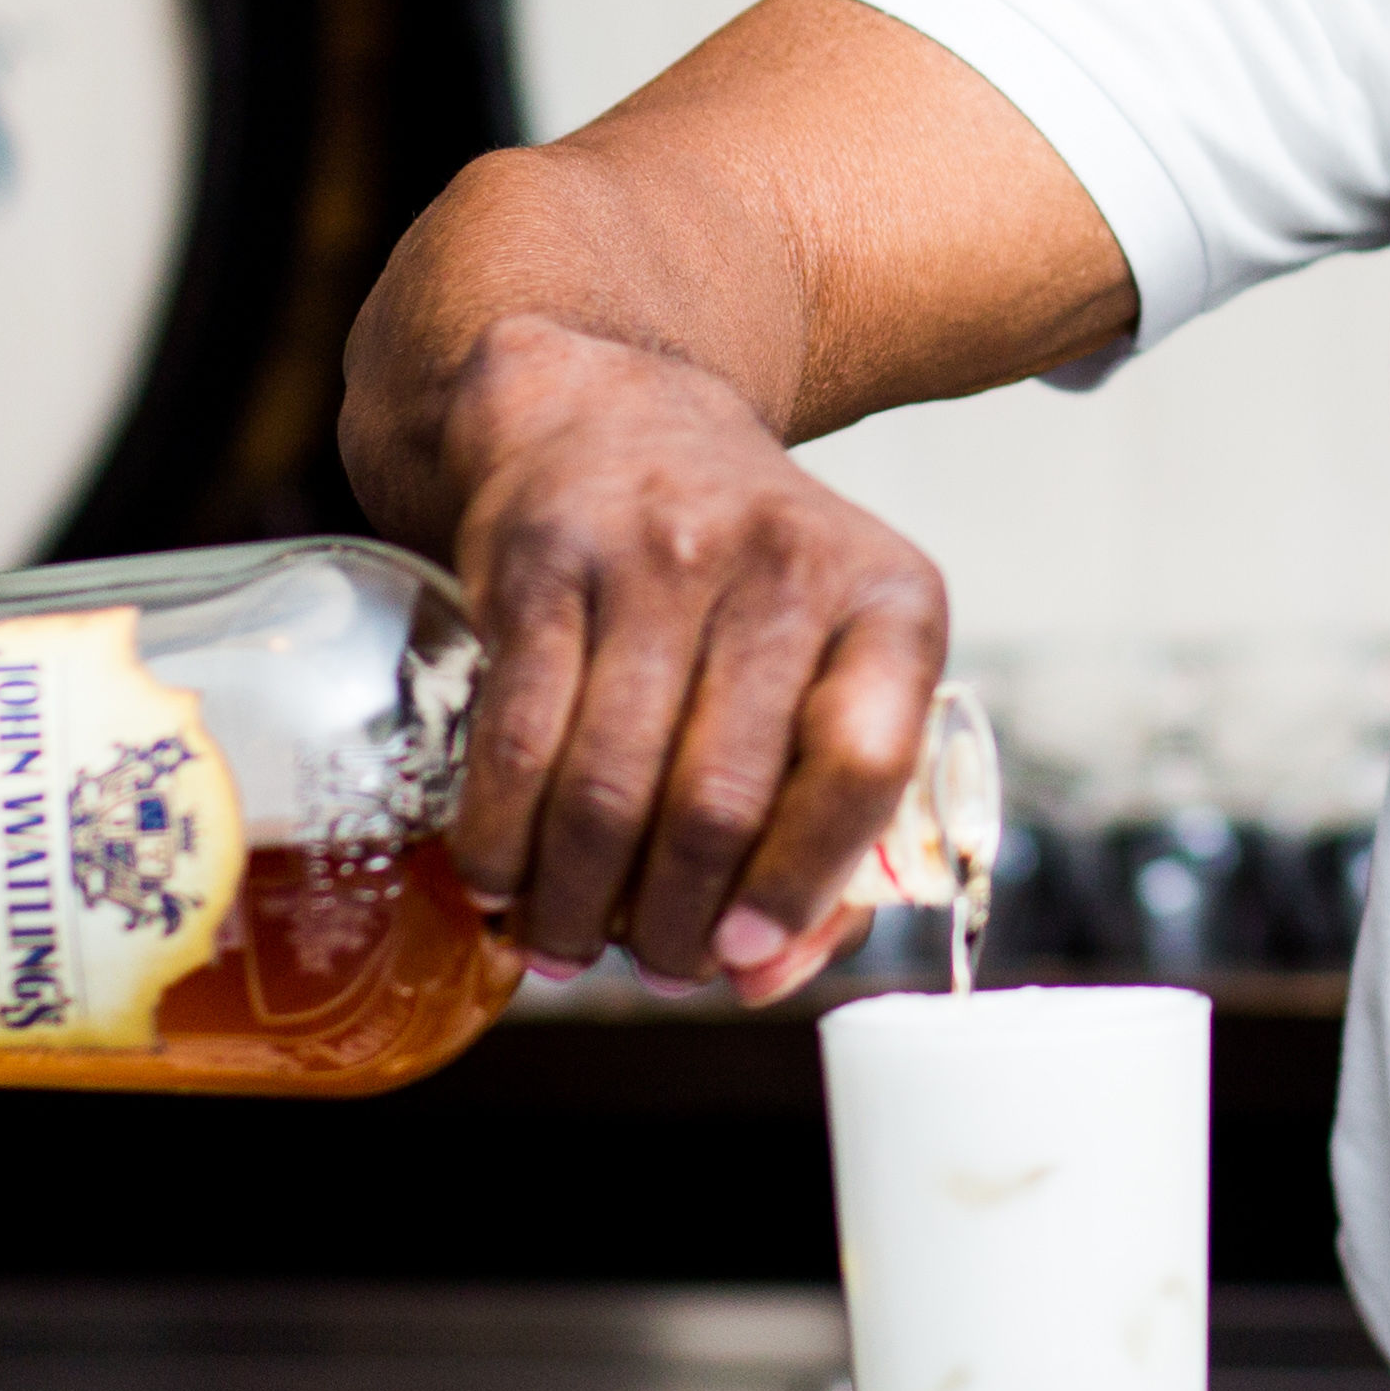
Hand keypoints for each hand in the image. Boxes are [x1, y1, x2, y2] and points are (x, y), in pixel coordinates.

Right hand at [420, 309, 948, 1004]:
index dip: (801, 882)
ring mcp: (657, 554)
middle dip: (672, 926)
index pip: (863, 763)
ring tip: (566, 945)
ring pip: (609, 789)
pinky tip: (501, 884)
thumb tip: (763, 976)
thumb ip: (829, 825)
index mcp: (888, 598)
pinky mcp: (543, 561)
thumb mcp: (832, 659)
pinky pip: (516, 743)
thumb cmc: (737, 582)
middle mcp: (782, 565)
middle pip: (721, 801)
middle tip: (648, 969)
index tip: (746, 956)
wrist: (605, 415)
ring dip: (577, 904)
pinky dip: (502, 842)